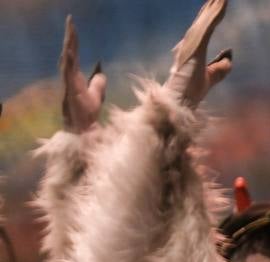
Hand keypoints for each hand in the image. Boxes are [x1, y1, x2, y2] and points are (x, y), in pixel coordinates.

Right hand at [59, 17, 105, 133]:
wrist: (84, 128)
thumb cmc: (87, 113)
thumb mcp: (97, 94)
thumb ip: (98, 82)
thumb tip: (101, 72)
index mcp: (75, 77)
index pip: (74, 55)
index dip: (74, 42)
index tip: (73, 28)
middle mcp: (70, 78)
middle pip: (69, 53)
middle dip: (70, 38)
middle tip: (70, 22)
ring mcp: (68, 83)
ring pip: (66, 60)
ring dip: (68, 46)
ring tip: (70, 33)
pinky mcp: (69, 90)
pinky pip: (67, 73)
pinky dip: (68, 62)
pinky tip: (70, 52)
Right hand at [164, 0, 231, 108]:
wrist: (179, 102)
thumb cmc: (191, 92)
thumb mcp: (211, 77)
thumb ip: (220, 66)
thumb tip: (230, 53)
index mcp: (192, 47)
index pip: (204, 26)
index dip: (211, 13)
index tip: (217, 1)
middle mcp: (190, 41)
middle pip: (205, 18)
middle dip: (213, 4)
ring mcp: (192, 43)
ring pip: (207, 18)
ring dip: (216, 5)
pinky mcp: (196, 46)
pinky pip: (209, 25)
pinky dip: (216, 13)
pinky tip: (223, 1)